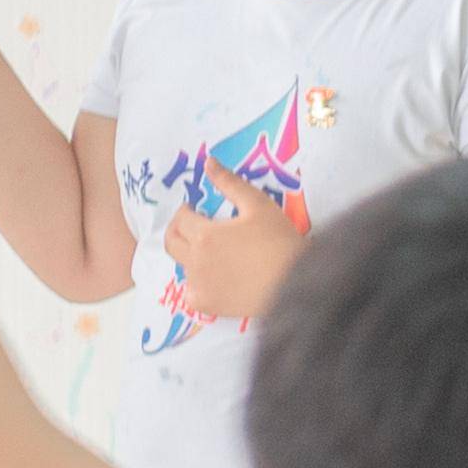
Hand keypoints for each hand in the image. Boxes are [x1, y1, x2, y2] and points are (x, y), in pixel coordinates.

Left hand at [162, 158, 306, 322]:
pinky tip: (212, 278)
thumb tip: (208, 163)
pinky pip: (191, 292)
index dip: (186, 210)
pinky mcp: (208, 305)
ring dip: (189, 255)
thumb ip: (230, 183)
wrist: (296, 283)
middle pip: (171, 242)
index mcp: (204, 235)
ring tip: (211, 251)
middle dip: (178, 230)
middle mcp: (195, 261)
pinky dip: (197, 284)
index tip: (195, 208)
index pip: (181, 218)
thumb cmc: (279, 241)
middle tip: (192, 226)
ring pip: (182, 266)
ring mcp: (200, 285)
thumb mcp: (258, 204)